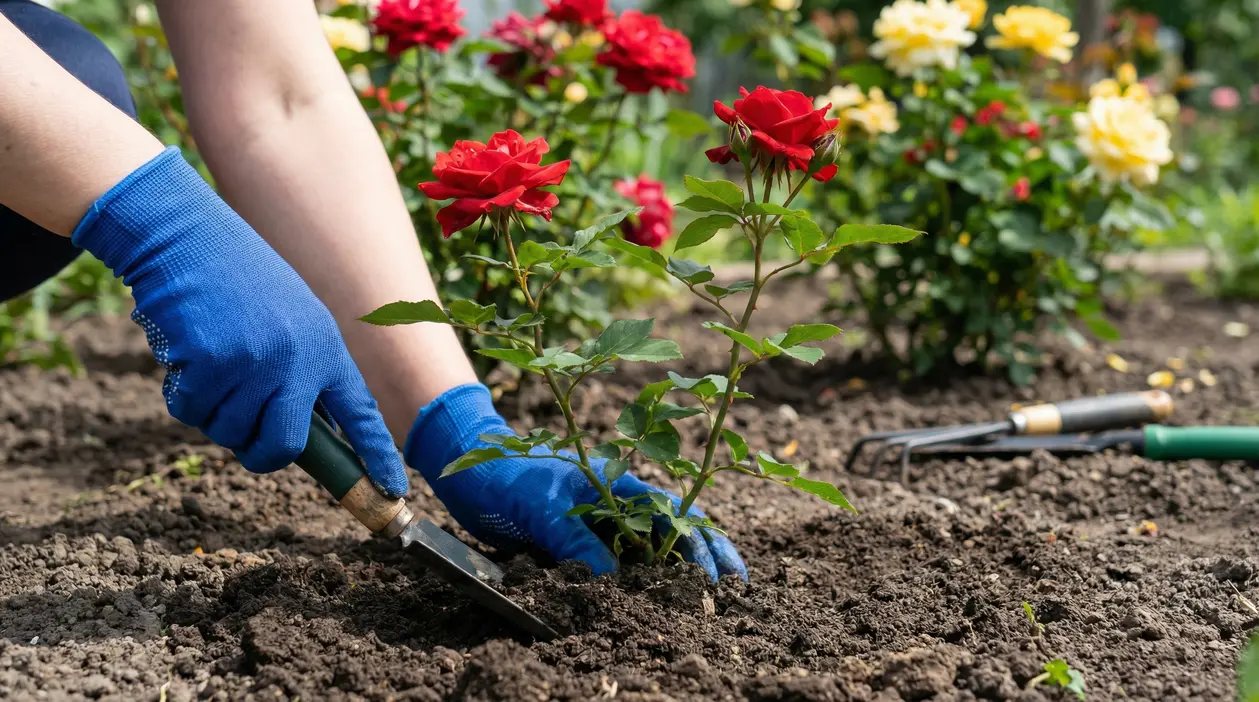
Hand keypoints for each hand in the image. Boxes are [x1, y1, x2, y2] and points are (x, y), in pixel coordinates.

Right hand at [74, 148, 406, 496]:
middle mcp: (297, 360)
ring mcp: (255, 363)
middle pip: (282, 447)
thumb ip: (302, 373)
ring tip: (212, 361)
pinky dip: (182, 393)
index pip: (360, 414)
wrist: (189, 237)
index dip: (376, 457)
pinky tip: (187, 353)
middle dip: (259, 453)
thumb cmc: (240, 280)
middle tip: (245, 434)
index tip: (393, 492)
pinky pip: (191, 411)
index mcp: (326, 349)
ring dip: (212, 411)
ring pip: (229, 432)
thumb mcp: (292, 322)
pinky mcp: (211, 363)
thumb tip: (299, 435)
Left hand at [405, 383, 747, 580]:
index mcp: (620, 484)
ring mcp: (602, 525)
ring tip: (707, 602)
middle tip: (737, 590)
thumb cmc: (511, 477)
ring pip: (652, 552)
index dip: (700, 544)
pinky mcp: (582, 544)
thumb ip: (577, 541)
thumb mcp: (544, 508)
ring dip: (679, 574)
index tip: (716, 577)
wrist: (474, 474)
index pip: (674, 515)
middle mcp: (619, 505)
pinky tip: (657, 600)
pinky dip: (642, 582)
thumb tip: (610, 579)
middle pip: (675, 532)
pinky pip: (619, 566)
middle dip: (708, 558)